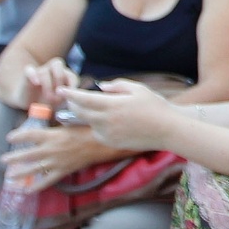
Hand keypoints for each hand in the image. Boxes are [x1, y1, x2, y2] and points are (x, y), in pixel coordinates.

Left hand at [3, 122, 111, 187]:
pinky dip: (36, 187)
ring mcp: (55, 162)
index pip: (29, 135)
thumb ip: (57, 125)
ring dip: (20, 173)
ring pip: (33, 169)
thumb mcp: (70, 123)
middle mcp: (49, 149)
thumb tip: (50, 124)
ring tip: (10, 176)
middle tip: (3, 160)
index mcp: (51, 135)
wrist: (100, 144)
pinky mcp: (62, 171)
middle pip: (27, 155)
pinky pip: (46, 181)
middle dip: (13, 158)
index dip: (17, 136)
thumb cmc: (87, 130)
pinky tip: (27, 190)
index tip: (9, 137)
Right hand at [24, 57, 79, 109]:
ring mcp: (39, 71)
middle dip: (59, 79)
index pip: (71, 75)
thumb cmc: (49, 103)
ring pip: (44, 70)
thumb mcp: (60, 102)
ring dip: (48, 84)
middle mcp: (51, 70)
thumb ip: (67, 98)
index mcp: (63, 75)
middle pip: (57, 64)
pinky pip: (29, 70)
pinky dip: (33, 75)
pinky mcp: (27, 75)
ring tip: (48, 98)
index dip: (72, 84)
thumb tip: (72, 99)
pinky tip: (36, 83)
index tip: (70, 95)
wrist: (30, 105)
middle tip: (58, 95)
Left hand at [61, 79, 177, 150]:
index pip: (83, 99)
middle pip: (80, 112)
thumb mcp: (138, 89)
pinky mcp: (110, 143)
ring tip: (94, 108)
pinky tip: (109, 121)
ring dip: (86, 115)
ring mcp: (108, 134)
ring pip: (88, 122)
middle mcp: (106, 121)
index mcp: (112, 105)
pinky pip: (97, 132)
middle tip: (71, 98)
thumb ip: (117, 86)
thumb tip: (101, 87)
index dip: (70, 94)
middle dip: (73, 104)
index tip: (61, 90)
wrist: (168, 130)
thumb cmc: (155, 106)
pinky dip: (97, 125)